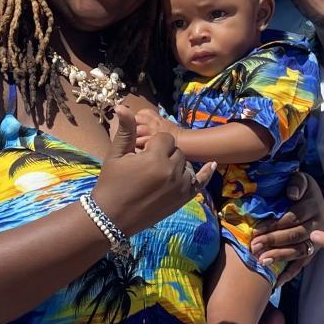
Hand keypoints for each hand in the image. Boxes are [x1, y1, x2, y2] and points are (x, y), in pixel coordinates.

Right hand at [93, 106, 214, 235]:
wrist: (111, 217)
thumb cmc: (111, 184)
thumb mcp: (116, 155)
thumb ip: (126, 130)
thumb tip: (122, 105)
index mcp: (155, 158)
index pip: (165, 139)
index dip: (152, 145)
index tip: (140, 155)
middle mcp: (171, 171)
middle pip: (176, 151)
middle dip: (163, 155)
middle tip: (146, 168)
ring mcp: (180, 186)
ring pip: (185, 165)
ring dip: (174, 166)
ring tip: (157, 176)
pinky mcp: (183, 198)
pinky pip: (199, 182)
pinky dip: (206, 173)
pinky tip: (213, 163)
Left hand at [250, 171, 323, 284]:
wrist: (316, 197)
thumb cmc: (302, 188)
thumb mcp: (301, 180)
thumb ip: (296, 183)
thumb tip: (292, 194)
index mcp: (313, 206)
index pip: (292, 218)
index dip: (274, 225)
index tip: (256, 231)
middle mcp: (318, 225)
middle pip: (294, 235)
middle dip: (273, 242)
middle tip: (254, 247)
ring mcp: (317, 240)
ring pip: (298, 251)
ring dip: (280, 257)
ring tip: (262, 261)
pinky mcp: (313, 251)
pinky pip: (302, 264)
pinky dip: (290, 273)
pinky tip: (276, 282)